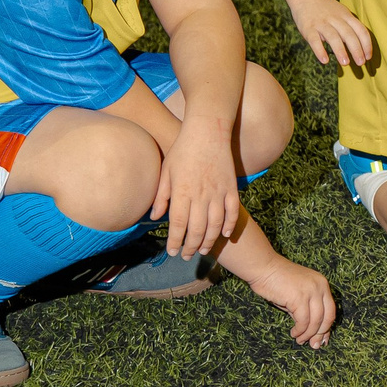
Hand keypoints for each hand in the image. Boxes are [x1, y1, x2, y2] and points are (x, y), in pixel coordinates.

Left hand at [156, 120, 239, 256]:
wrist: (208, 131)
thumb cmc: (183, 150)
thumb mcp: (166, 171)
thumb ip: (161, 196)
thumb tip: (154, 216)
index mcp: (182, 192)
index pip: (177, 224)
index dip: (175, 241)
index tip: (172, 251)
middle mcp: (200, 195)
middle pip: (197, 229)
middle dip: (190, 246)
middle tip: (186, 255)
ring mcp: (218, 192)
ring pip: (215, 225)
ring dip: (209, 240)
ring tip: (203, 250)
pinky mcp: (231, 187)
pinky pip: (232, 211)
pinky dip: (229, 224)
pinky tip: (224, 233)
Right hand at [245, 255, 336, 347]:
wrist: (264, 268)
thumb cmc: (277, 282)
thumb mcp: (297, 296)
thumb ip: (306, 310)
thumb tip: (311, 332)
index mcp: (322, 284)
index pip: (331, 310)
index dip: (326, 327)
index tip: (321, 339)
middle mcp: (320, 286)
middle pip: (327, 317)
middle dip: (320, 334)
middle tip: (313, 345)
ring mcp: (311, 291)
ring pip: (315, 321)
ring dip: (307, 334)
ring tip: (299, 340)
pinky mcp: (299, 297)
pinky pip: (303, 320)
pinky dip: (300, 330)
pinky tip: (294, 333)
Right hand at [289, 0, 374, 67]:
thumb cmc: (327, 9)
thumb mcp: (342, 14)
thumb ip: (349, 28)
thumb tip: (360, 49)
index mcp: (346, 16)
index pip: (360, 30)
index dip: (366, 44)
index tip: (368, 57)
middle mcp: (335, 19)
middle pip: (349, 34)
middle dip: (356, 50)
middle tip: (361, 63)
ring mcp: (321, 23)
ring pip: (333, 37)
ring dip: (340, 51)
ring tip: (346, 63)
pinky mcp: (308, 28)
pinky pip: (314, 40)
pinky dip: (320, 51)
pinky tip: (325, 61)